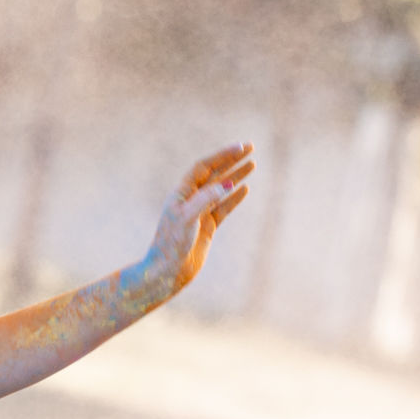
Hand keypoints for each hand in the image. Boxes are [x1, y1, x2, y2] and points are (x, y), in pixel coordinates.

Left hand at [139, 142, 254, 300]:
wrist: (166, 271)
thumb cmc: (171, 244)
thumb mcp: (188, 218)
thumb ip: (206, 199)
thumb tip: (227, 183)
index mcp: (181, 193)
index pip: (204, 167)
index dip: (222, 156)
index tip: (241, 148)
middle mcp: (190, 199)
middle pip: (214, 173)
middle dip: (232, 160)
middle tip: (251, 147)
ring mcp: (199, 213)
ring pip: (221, 189)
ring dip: (236, 175)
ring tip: (252, 164)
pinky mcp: (206, 227)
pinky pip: (223, 208)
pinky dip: (234, 198)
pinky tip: (245, 188)